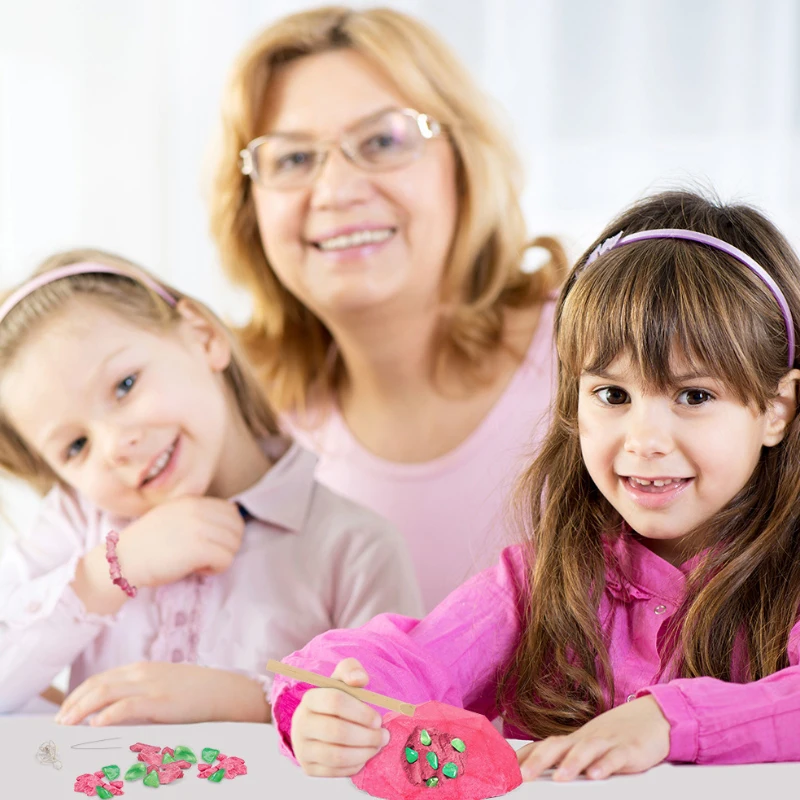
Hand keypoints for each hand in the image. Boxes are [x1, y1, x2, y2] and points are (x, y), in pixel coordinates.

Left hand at [54, 662, 270, 725]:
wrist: (225, 691)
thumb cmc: (196, 694)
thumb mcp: (165, 688)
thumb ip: (141, 695)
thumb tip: (115, 714)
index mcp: (141, 670)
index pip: (100, 679)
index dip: (78, 695)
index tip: (64, 712)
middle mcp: (142, 673)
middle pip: (97, 684)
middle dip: (73, 703)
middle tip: (58, 723)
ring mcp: (151, 685)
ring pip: (105, 693)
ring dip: (81, 709)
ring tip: (66, 725)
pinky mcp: (160, 701)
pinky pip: (127, 706)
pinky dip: (107, 714)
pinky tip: (96, 725)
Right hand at [116, 497, 244, 587]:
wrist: (121, 561)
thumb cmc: (147, 545)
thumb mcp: (173, 518)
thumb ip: (198, 514)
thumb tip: (232, 516)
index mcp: (192, 501)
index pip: (231, 511)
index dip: (227, 531)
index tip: (210, 543)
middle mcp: (197, 510)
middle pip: (237, 528)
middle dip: (227, 545)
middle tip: (208, 555)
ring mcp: (198, 527)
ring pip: (234, 544)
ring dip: (221, 557)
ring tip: (200, 562)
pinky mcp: (198, 548)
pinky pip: (226, 559)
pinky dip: (216, 569)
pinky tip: (198, 570)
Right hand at [291, 658, 388, 776]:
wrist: (319, 722)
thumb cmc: (337, 698)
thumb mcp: (343, 679)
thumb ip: (352, 670)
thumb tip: (359, 679)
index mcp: (310, 699)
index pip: (335, 701)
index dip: (361, 712)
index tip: (378, 719)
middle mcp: (301, 724)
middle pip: (336, 731)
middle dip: (366, 736)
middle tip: (384, 736)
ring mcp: (303, 748)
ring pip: (337, 756)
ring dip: (364, 752)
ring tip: (377, 746)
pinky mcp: (309, 768)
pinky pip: (336, 772)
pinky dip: (355, 765)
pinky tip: (364, 755)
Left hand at [516, 695, 669, 781]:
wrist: (650, 717)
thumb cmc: (613, 736)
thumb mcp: (586, 745)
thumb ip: (564, 756)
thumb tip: (532, 766)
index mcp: (573, 739)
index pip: (542, 746)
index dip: (523, 757)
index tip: (503, 770)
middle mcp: (585, 738)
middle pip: (557, 746)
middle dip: (538, 761)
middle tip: (522, 777)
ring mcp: (606, 742)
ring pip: (585, 750)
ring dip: (571, 763)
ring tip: (559, 778)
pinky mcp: (629, 750)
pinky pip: (615, 757)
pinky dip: (605, 765)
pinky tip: (596, 775)